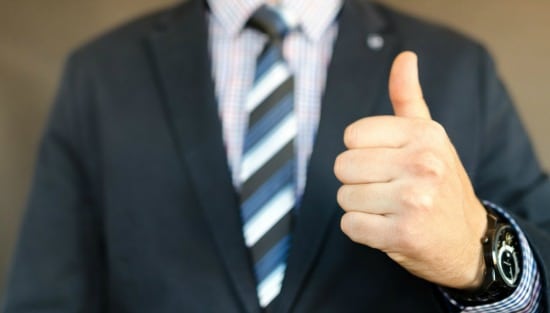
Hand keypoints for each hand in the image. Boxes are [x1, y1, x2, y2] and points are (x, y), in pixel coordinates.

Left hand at [334, 51, 487, 289]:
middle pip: (343, 166)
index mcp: (425, 134)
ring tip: (389, 208)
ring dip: (359, 206)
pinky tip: (387, 228)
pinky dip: (361, 230)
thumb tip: (404, 57)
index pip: (352, 135)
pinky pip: (350, 225)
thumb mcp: (429, 136)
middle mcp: (422, 164)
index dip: (361, 151)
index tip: (386, 162)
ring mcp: (414, 201)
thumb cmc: (440, 182)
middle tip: (387, 189)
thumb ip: (408, 97)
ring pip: (344, 196)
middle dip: (357, 180)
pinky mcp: (402, 235)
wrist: (467, 239)